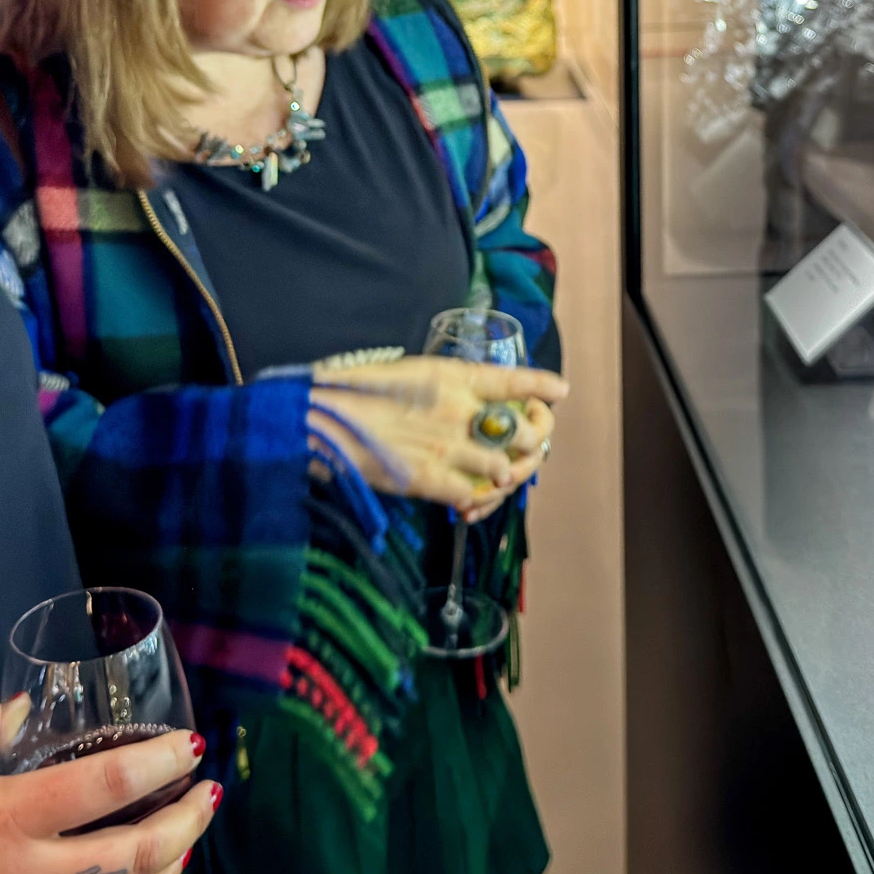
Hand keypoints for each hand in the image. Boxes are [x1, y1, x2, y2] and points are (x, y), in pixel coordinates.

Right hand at [308, 355, 567, 514]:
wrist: (314, 419)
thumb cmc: (351, 391)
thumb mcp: (404, 372)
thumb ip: (440, 388)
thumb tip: (463, 399)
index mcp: (450, 375)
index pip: (513, 378)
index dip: (541, 386)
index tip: (559, 392)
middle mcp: (457, 409)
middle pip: (521, 430)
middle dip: (532, 441)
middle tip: (525, 448)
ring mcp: (444, 446)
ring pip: (503, 468)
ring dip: (505, 476)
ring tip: (498, 477)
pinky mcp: (425, 479)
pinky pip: (470, 496)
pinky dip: (475, 502)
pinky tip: (470, 502)